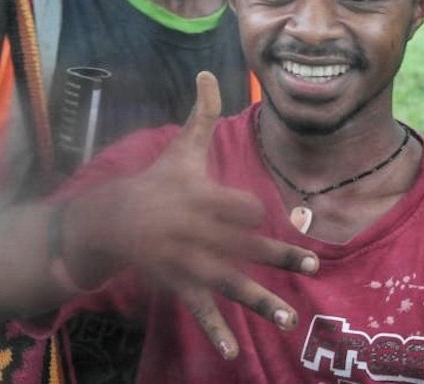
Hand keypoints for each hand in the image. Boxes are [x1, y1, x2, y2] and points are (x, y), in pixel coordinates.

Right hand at [69, 72, 318, 359]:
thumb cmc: (157, 182)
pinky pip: (200, 310)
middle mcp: (196, 232)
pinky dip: (214, 331)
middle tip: (312, 265)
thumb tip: (209, 71)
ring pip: (229, 282)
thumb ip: (202, 114)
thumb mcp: (179, 148)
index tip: (257, 214)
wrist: (111, 220)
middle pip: (243, 245)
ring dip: (258, 301)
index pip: (237, 205)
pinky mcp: (179, 284)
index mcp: (200, 197)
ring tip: (287, 318)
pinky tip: (232, 352)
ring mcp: (188, 262)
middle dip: (277, 256)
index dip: (249, 210)